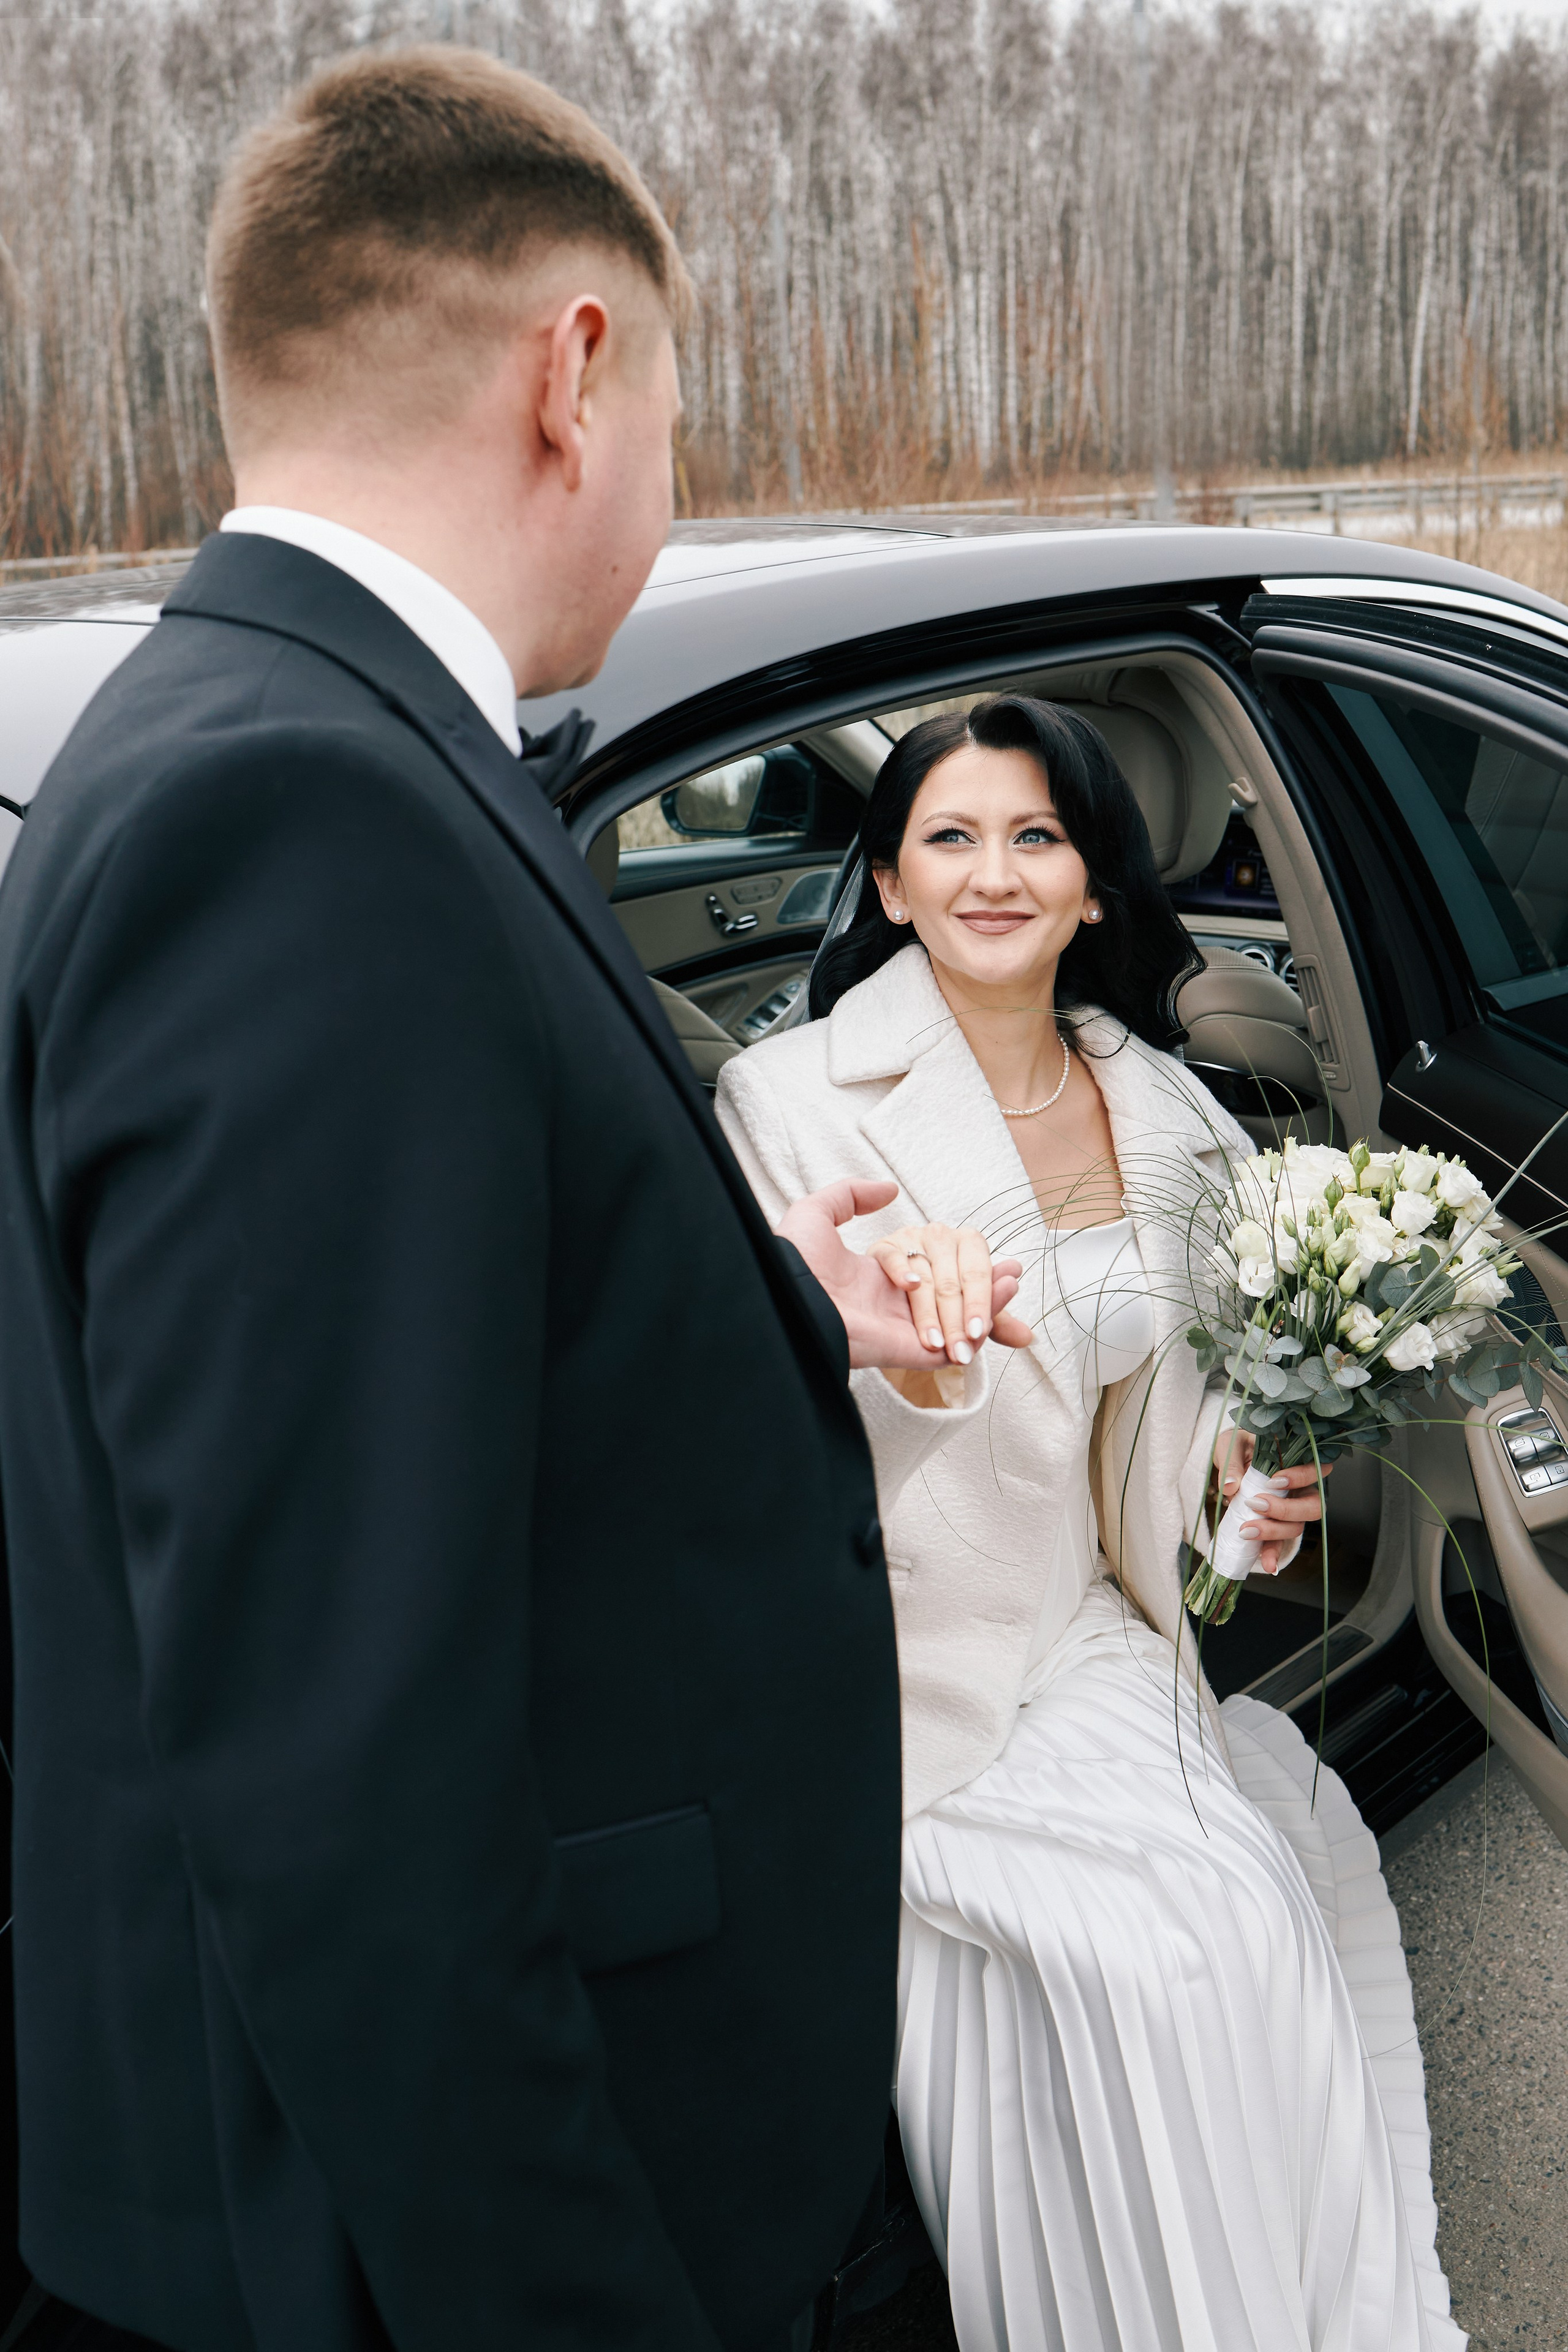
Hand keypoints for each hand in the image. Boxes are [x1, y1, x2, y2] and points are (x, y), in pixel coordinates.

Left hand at [778, 1181, 1031, 1371]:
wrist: (786, 1297)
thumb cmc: (792, 1261)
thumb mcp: (815, 1215)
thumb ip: (849, 1195)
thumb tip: (889, 1188)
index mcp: (876, 1279)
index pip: (928, 1274)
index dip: (953, 1266)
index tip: (979, 1255)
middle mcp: (892, 1306)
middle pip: (950, 1299)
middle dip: (983, 1289)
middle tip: (1011, 1271)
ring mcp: (902, 1330)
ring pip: (957, 1320)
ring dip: (988, 1300)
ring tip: (1011, 1278)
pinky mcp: (910, 1350)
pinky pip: (954, 1341)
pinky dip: (982, 1318)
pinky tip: (1000, 1293)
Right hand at [866, 1221, 1026, 1365]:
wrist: (891, 1291)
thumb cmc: (938, 1297)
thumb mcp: (969, 1310)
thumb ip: (994, 1321)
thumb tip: (1027, 1337)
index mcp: (970, 1244)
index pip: (979, 1275)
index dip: (979, 1305)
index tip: (977, 1333)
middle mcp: (943, 1236)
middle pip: (952, 1280)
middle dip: (955, 1320)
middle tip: (958, 1350)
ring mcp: (912, 1238)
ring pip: (924, 1276)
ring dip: (928, 1312)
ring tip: (932, 1342)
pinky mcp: (885, 1245)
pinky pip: (894, 1257)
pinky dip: (902, 1272)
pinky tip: (910, 1287)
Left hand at [1212, 1429, 1329, 1574]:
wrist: (1229, 1462)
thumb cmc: (1238, 1448)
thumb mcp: (1231, 1446)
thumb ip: (1232, 1462)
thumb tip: (1231, 1486)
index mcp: (1297, 1463)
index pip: (1317, 1470)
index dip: (1301, 1477)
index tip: (1273, 1480)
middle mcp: (1300, 1489)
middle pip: (1312, 1506)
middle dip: (1286, 1510)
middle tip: (1257, 1504)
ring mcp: (1290, 1510)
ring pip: (1296, 1527)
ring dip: (1274, 1532)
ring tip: (1247, 1530)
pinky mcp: (1275, 1526)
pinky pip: (1279, 1544)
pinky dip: (1273, 1554)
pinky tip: (1268, 1565)